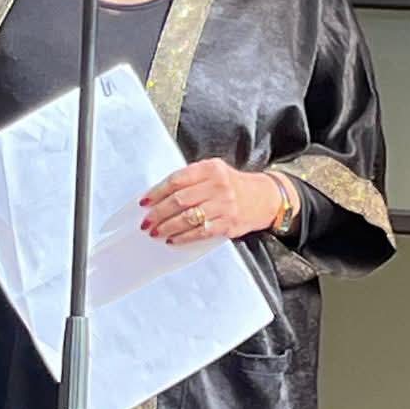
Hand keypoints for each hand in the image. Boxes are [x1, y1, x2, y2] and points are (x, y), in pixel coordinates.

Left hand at [140, 161, 293, 244]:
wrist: (264, 197)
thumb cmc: (232, 185)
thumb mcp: (214, 172)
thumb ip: (190, 179)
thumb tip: (159, 196)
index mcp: (210, 169)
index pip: (177, 180)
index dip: (157, 192)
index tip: (144, 202)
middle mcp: (218, 185)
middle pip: (180, 200)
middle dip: (158, 213)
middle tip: (146, 221)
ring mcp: (224, 205)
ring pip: (188, 217)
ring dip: (168, 226)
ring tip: (155, 232)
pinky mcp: (228, 223)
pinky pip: (201, 232)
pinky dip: (184, 237)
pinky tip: (173, 239)